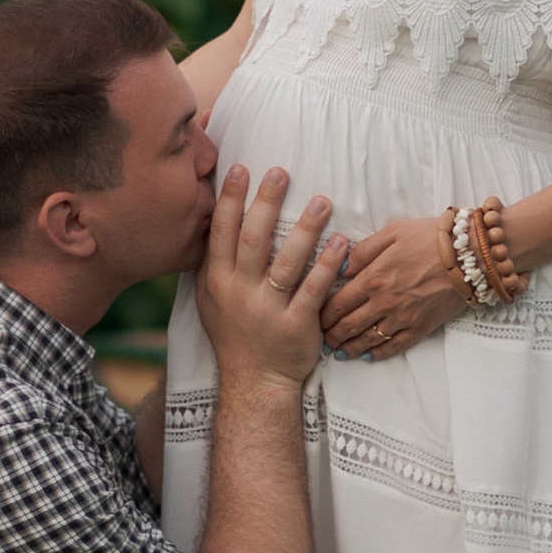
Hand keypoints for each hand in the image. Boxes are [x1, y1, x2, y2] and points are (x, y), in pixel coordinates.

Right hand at [197, 165, 345, 390]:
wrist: (255, 383)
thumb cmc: (234, 336)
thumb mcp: (210, 301)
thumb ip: (212, 264)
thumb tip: (213, 220)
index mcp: (218, 282)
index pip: (221, 233)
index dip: (229, 200)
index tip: (240, 169)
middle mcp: (240, 293)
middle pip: (253, 240)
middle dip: (265, 203)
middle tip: (280, 172)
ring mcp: (268, 310)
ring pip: (287, 262)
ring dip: (305, 229)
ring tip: (322, 200)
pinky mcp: (297, 325)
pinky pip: (314, 289)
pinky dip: (328, 264)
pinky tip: (341, 242)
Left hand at [321, 216, 464, 362]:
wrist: (469, 254)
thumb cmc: (430, 238)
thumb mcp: (392, 233)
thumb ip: (362, 251)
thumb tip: (339, 267)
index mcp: (373, 277)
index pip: (338, 302)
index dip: (324, 313)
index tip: (315, 318)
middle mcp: (384, 302)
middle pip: (349, 325)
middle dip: (332, 335)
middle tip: (322, 340)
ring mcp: (402, 318)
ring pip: (368, 339)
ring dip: (350, 348)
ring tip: (339, 352)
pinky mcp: (421, 327)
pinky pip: (395, 346)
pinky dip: (379, 354)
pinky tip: (369, 356)